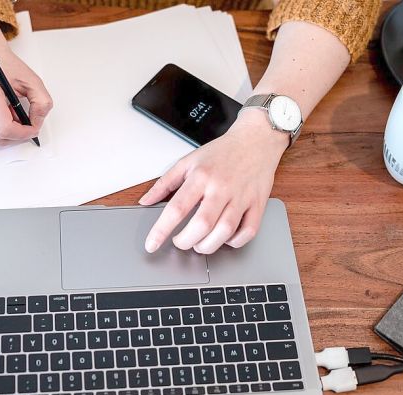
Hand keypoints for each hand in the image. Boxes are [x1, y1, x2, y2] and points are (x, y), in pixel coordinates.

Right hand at [0, 18, 52, 145]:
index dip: (23, 133)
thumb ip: (41, 102)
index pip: (5, 129)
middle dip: (17, 135)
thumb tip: (37, 123)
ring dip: (8, 132)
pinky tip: (3, 113)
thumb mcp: (31, 79)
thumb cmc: (4, 64)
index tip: (33, 128)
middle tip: (26, 123)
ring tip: (14, 114)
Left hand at [139, 111, 287, 253]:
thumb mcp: (187, 162)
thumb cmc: (221, 153)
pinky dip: (235, 242)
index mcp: (201, 176)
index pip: (177, 208)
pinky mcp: (258, 204)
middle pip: (202, 224)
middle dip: (186, 242)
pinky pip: (248, 231)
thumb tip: (145, 201)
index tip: (151, 245)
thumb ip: (164, 183)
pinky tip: (224, 239)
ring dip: (208, 246)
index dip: (161, 230)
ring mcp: (241, 197)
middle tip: (180, 242)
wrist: (256, 140)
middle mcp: (221, 187)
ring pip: (225, 231)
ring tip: (199, 244)